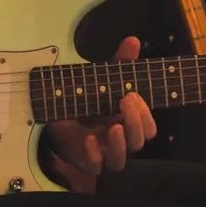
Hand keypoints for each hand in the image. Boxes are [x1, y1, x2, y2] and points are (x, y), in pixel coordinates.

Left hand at [45, 36, 156, 191]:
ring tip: (113, 128)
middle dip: (135, 123)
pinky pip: (95, 166)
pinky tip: (89, 139)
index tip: (133, 94)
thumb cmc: (86, 98)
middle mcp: (119, 139)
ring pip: (121, 159)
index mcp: (128, 123)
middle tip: (125, 101)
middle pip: (139, 142)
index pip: (148, 128)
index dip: (145, 115)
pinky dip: (93, 154)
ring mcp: (103, 152)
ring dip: (120, 144)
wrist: (57, 111)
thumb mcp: (104, 78)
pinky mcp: (85, 160)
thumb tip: (133, 40)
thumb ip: (120, 62)